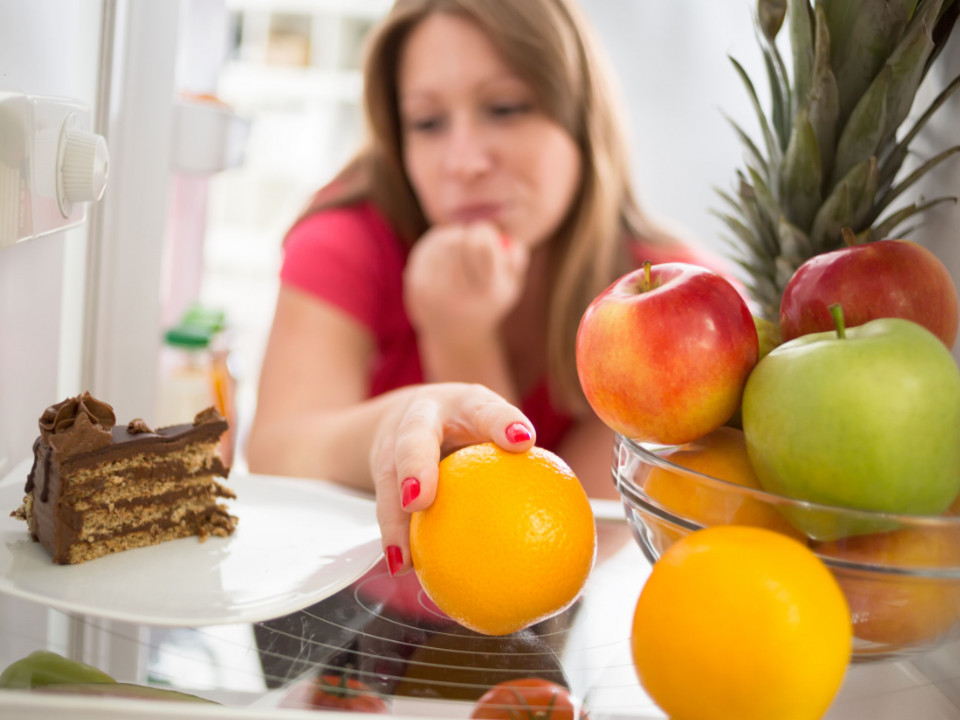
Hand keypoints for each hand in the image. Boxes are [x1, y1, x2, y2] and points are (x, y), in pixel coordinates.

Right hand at [368, 383, 535, 575]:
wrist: (405, 414)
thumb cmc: (465, 426)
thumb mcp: (490, 429)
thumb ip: (519, 462)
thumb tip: (566, 518)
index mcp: (464, 403)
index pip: (486, 409)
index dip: (502, 422)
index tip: (522, 441)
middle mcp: (422, 417)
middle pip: (414, 438)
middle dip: (416, 466)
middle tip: (420, 500)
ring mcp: (393, 441)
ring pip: (387, 476)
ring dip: (393, 516)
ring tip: (403, 554)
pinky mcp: (379, 468)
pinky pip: (383, 503)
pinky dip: (392, 534)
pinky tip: (402, 564)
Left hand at [403, 222, 529, 342]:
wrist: (456, 334)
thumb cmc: (488, 301)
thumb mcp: (511, 285)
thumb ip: (516, 260)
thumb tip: (505, 240)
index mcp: (487, 291)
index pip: (480, 245)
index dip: (483, 232)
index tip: (484, 236)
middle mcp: (457, 294)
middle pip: (456, 241)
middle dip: (465, 235)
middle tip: (470, 239)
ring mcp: (432, 291)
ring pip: (439, 241)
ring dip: (451, 237)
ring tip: (458, 248)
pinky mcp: (415, 286)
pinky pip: (425, 250)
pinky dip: (434, 246)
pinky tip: (442, 258)